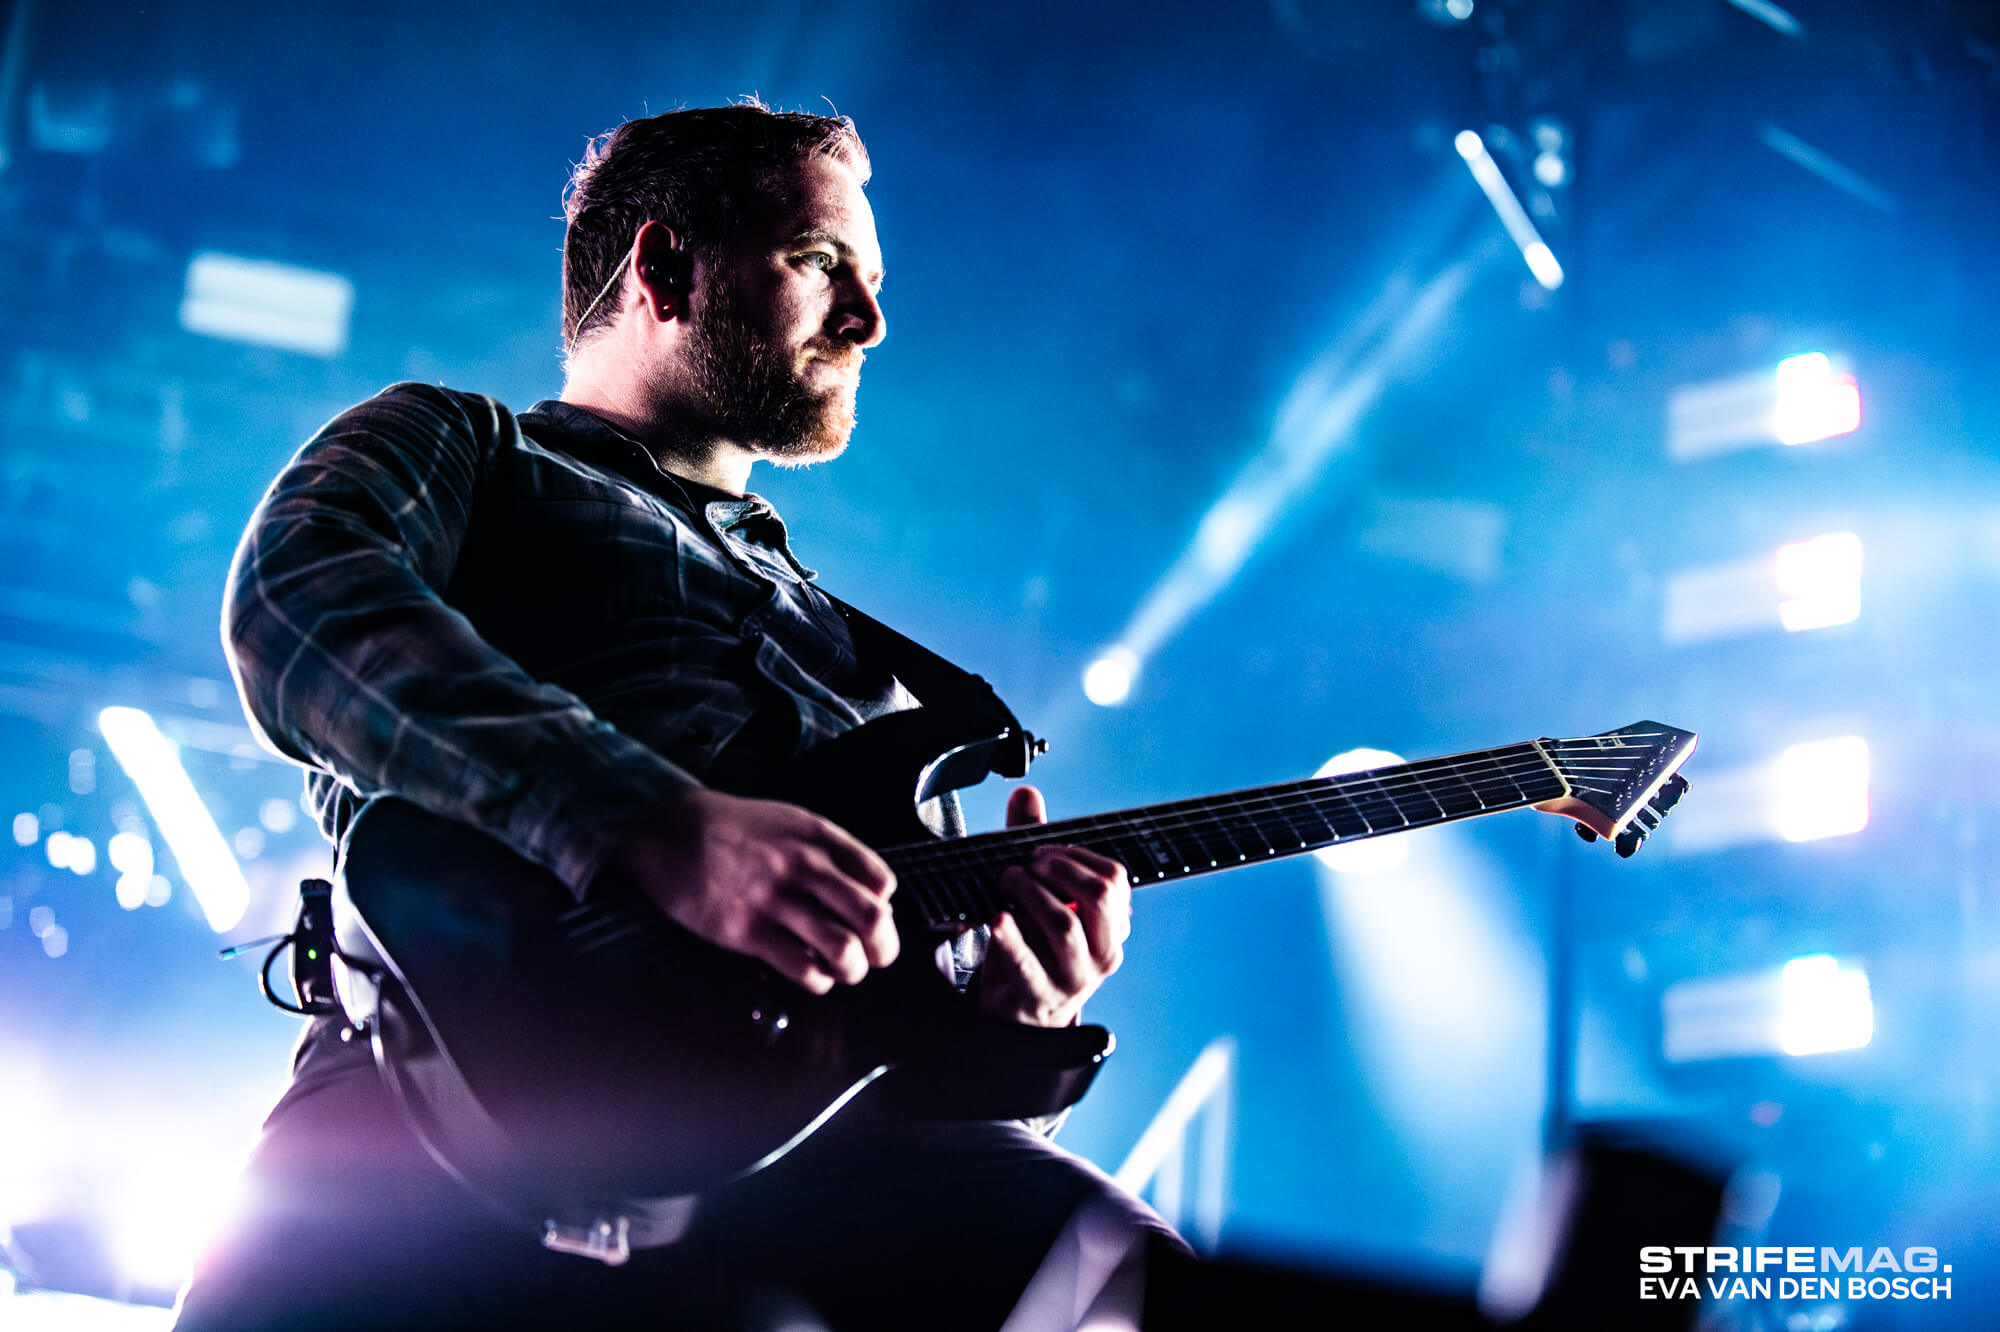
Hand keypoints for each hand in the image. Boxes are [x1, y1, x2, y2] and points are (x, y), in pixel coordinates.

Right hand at [601, 788, 897, 993]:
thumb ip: (831, 853)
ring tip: (846, 969)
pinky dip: (817, 980)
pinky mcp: (746, 931)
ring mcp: (775, 901)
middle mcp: (803, 867)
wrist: (670, 830)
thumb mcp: (791, 822)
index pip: (880, 881)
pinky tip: (812, 973)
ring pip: (841, 949)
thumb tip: (868, 894)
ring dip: (853, 969)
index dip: (885, 907)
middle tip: (879, 956)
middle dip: (884, 947)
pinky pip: (801, 968)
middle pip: (871, 918)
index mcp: (819, 838)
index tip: (874, 917)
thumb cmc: (732, 829)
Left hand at [976, 785, 1130, 1027]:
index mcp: (1111, 927)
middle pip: (1101, 896)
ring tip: (1008, 881)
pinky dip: (1010, 937)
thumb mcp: (1039, 895)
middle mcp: (1103, 953)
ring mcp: (1075, 978)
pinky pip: (1028, 963)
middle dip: (1059, 868)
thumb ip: (1033, 845)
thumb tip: (1026, 794)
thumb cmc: (1034, 945)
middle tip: (1028, 864)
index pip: (1114, 878)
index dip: (1076, 855)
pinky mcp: (1041, 996)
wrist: (1019, 1010)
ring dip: (1031, 893)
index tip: (1042, 851)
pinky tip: (997, 918)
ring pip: (1065, 924)